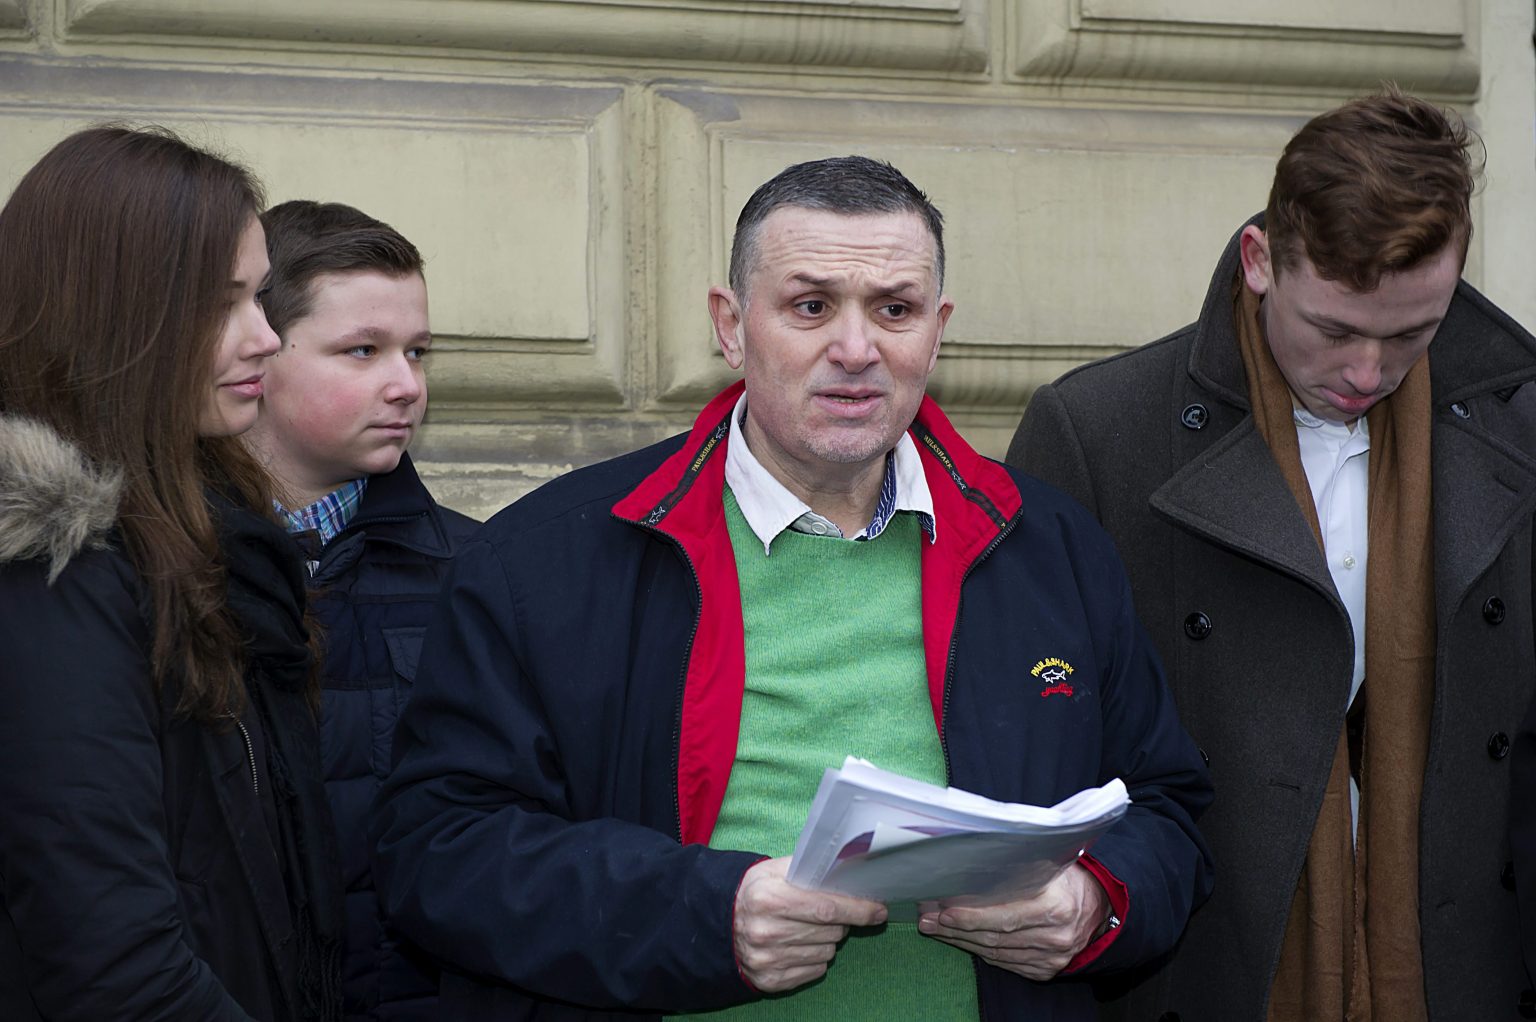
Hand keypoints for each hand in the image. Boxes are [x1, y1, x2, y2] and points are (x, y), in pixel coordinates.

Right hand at [733, 856, 887, 992]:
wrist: (721, 923)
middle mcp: (767, 932)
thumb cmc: (756, 891)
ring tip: (808, 928)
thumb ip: (809, 870)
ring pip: (826, 953)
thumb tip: (851, 872)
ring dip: (827, 940)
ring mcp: (768, 959)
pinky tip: (799, 945)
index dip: (858, 910)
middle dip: (842, 922)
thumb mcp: (774, 870)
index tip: (879, 910)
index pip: (826, 908)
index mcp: (769, 899)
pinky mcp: (771, 980)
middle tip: (831, 913)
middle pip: (830, 932)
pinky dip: (815, 958)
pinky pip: (815, 971)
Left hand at [916, 862, 1109, 980]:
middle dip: (955, 929)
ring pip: (995, 952)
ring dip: (961, 941)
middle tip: (926, 920)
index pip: (1004, 916)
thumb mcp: (1049, 863)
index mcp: (1056, 907)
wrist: (1101, 908)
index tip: (942, 911)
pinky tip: (961, 940)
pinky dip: (980, 952)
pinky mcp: (1046, 970)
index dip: (970, 916)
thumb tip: (968, 863)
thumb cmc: (1068, 878)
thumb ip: (1016, 867)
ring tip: (936, 929)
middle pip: (994, 937)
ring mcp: (1051, 958)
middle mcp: (1055, 937)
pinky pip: (1005, 963)